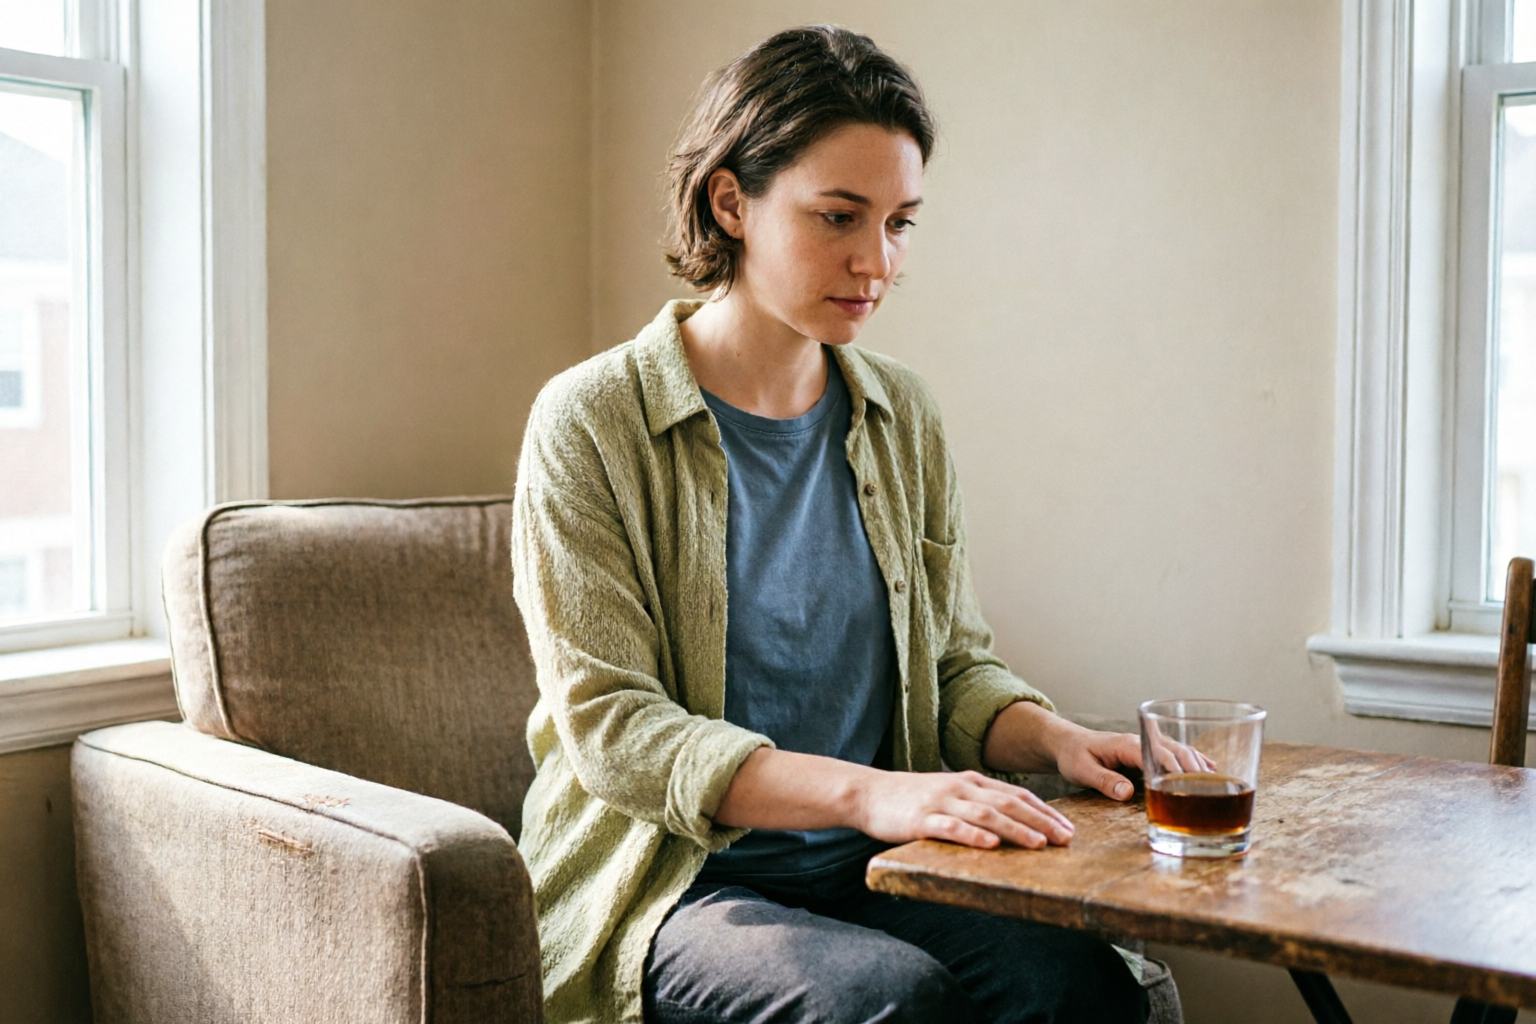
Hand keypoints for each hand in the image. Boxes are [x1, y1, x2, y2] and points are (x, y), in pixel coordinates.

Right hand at [852, 769, 1075, 849]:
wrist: (868, 793)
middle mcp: (960, 788)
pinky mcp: (921, 820)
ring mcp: (941, 803)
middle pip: (1008, 803)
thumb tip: (1015, 821)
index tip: (1069, 828)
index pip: (1016, 794)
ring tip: (1039, 843)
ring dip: (1015, 829)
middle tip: (1066, 838)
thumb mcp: (950, 793)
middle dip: (1041, 821)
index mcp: (970, 781)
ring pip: (985, 815)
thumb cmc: (913, 798)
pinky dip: (973, 836)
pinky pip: (951, 828)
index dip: (1044, 810)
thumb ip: (978, 803)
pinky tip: (991, 845)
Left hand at [1054, 728, 1214, 800]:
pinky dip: (1195, 760)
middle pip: (1175, 751)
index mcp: (1126, 744)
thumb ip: (1103, 780)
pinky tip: (1213, 770)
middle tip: (1214, 789)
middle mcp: (1141, 741)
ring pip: (1180, 751)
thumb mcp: (1082, 770)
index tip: (1189, 784)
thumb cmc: (1073, 756)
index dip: (1174, 768)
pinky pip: (1176, 754)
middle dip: (1195, 768)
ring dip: (1199, 764)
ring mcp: (1147, 744)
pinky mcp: (1149, 752)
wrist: (1068, 743)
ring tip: (1221, 783)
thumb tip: (1127, 793)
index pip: (1156, 754)